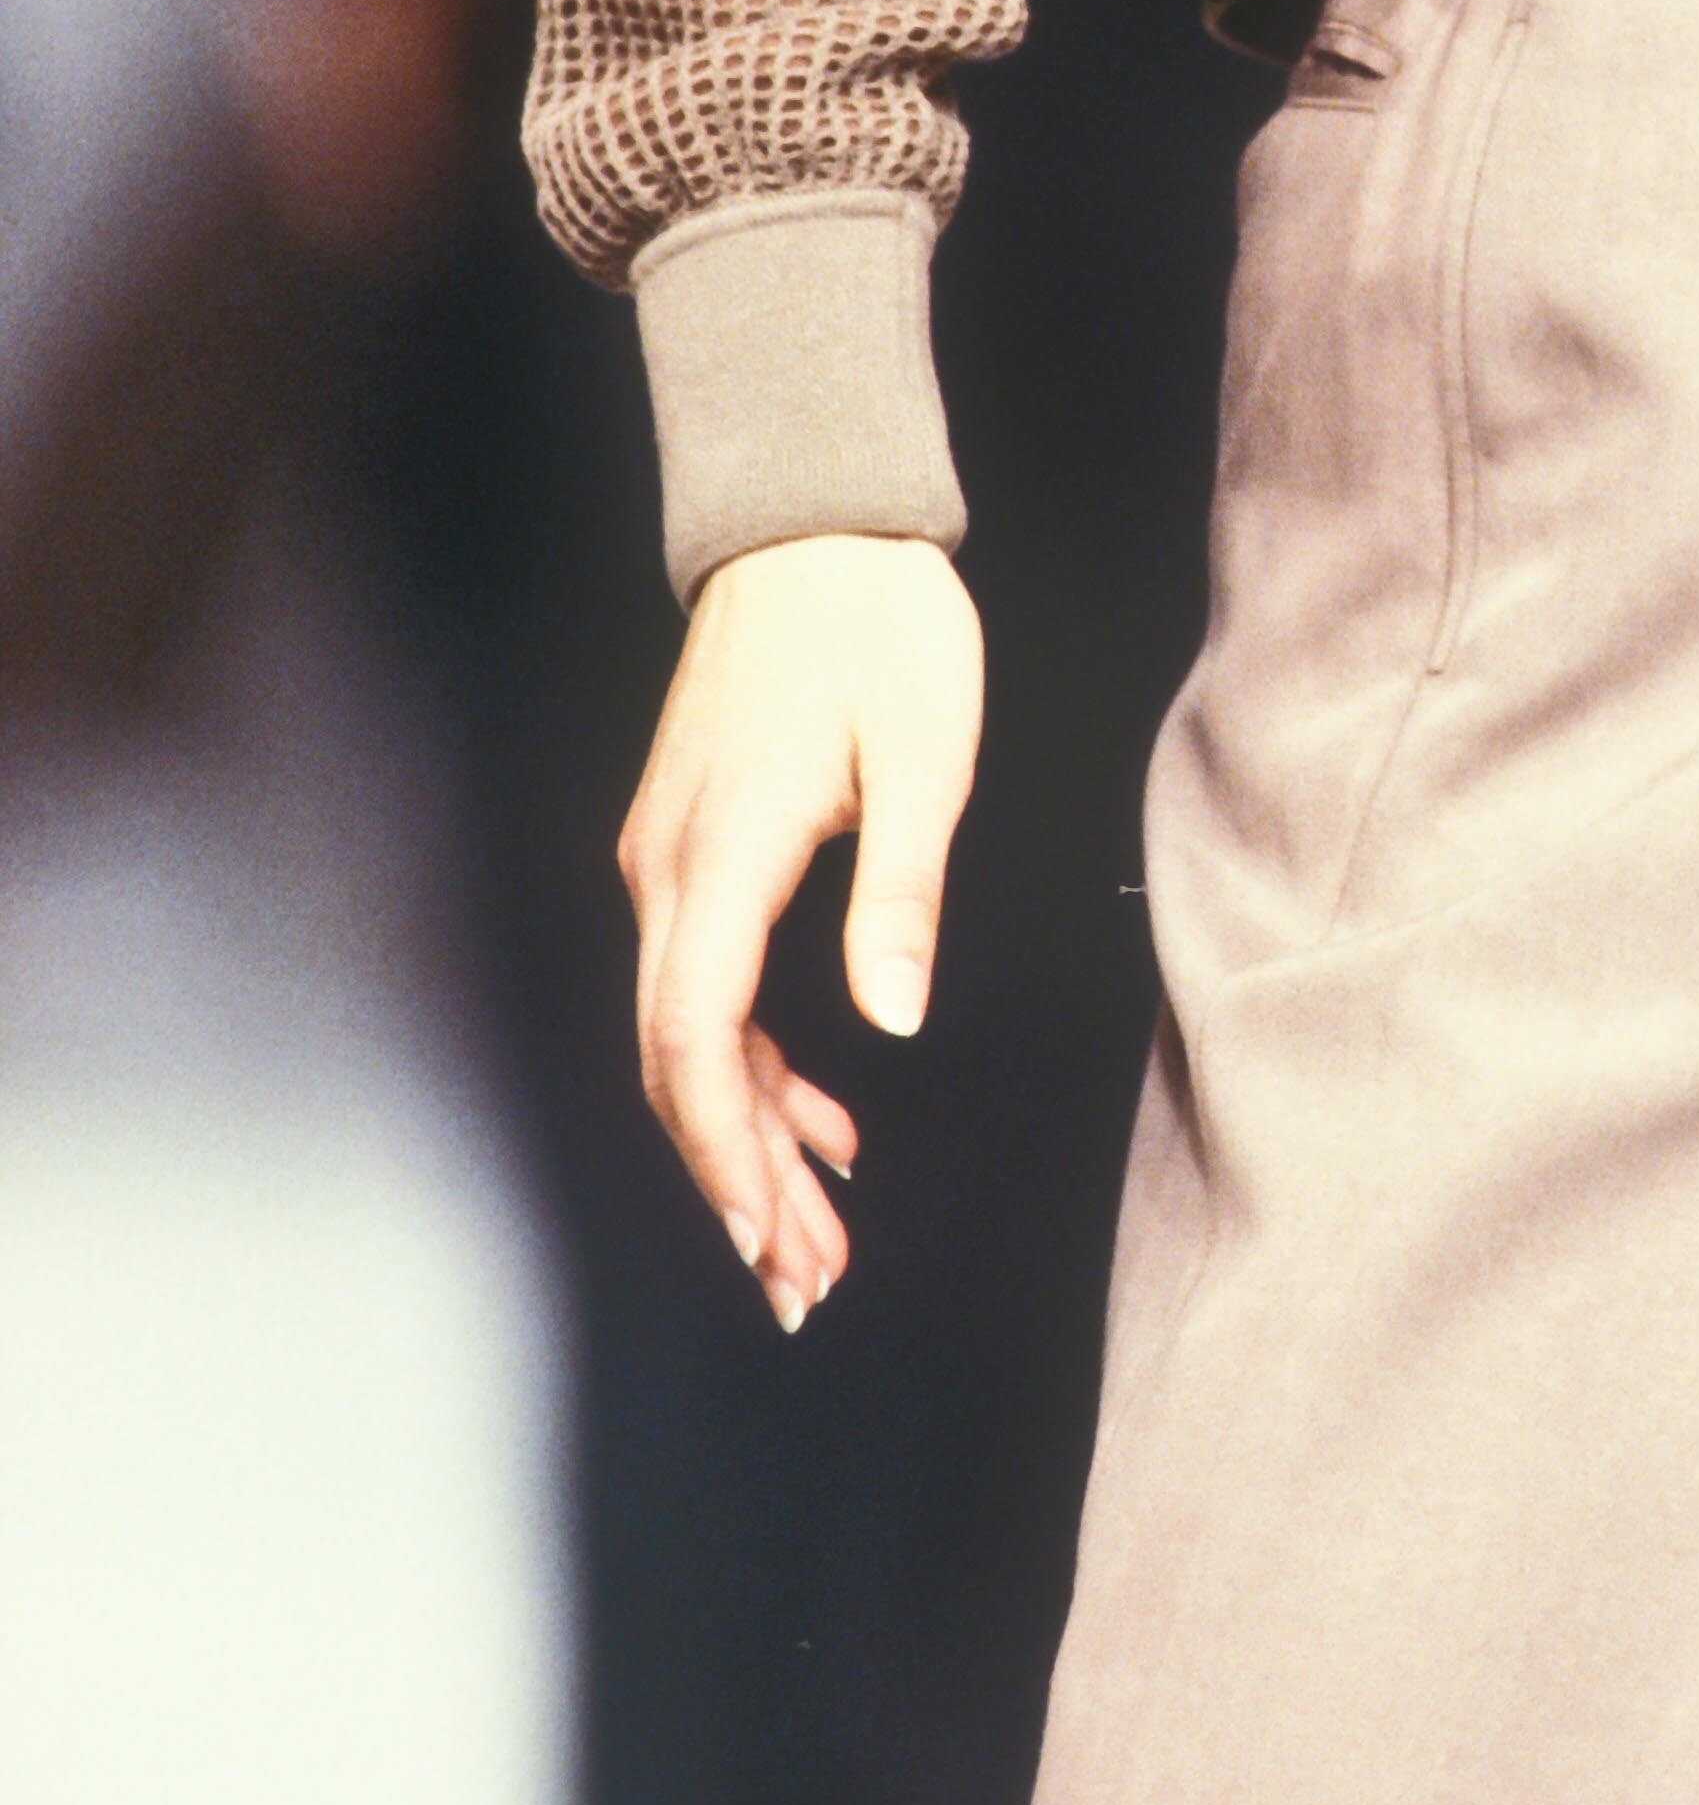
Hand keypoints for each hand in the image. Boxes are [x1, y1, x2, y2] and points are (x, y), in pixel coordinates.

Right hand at [617, 532, 984, 1330]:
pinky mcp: (691, 846)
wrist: (815, 520)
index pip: (694, 1039)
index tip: (769, 1244)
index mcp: (724, 852)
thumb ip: (900, 887)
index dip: (724, 1153)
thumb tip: (892, 1016)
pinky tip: (816, 1117)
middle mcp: (670, 868)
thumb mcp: (922, 749)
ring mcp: (669, 858)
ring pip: (686, 1035)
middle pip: (677, 1062)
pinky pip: (703, 985)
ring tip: (818, 1232)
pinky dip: (751, 1066)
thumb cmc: (879, 622)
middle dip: (735, 1183)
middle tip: (804, 1284)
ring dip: (745, 1137)